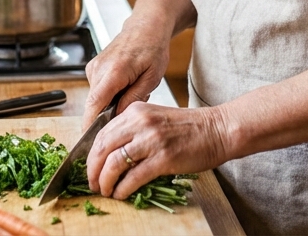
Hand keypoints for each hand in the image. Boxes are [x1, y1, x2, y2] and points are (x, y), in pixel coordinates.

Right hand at [81, 21, 170, 126]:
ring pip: (94, 99)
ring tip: (128, 99)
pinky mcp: (93, 68)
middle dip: (102, 120)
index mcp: (114, 71)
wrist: (146, 27)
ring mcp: (93, 67)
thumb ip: (133, 99)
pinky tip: (123, 90)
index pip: (95, 104)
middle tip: (119, 129)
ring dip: (107, 106)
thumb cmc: (153, 49)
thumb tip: (118, 118)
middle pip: (92, 105)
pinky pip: (97, 90)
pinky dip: (107, 97)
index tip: (92, 143)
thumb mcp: (151, 78)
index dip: (91, 126)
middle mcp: (98, 68)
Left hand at [86, 102, 232, 199]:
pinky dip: (123, 189)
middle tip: (92, 183)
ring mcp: (151, 140)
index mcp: (136, 111)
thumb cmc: (189, 127)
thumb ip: (133, 130)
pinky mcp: (163, 158)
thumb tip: (110, 155)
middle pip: (102, 148)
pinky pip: (133, 177)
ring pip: (113, 163)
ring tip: (105, 191)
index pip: (101, 133)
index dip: (91, 155)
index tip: (90, 168)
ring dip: (105, 181)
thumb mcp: (155, 119)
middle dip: (92, 170)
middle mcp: (140, 122)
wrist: (217, 129)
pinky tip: (121, 194)